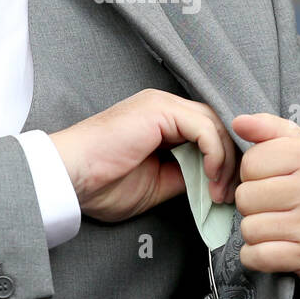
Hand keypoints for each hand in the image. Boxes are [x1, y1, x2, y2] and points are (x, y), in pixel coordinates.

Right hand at [49, 89, 237, 222]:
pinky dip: (214, 154)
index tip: (225, 191)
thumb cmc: (101, 184)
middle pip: (216, 125)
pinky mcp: (159, 110)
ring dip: (224, 161)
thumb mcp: (158, 184)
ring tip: (219, 191)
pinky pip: (203, 127)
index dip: (223, 160)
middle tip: (229, 193)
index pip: (207, 132)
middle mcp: (164, 108)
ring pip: (214, 124)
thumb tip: (215, 181)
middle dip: (230, 160)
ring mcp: (161, 105)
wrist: (69, 178)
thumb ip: (187, 176)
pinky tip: (210, 177)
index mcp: (161, 122)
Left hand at [230, 113, 299, 283]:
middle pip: (245, 196)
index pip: (251, 162)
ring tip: (276, 225)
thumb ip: (269, 129)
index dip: (252, 173)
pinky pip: (257, 256)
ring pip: (249, 228)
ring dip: (255, 230)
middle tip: (274, 206)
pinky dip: (256, 256)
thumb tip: (239, 122)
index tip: (271, 179)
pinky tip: (274, 246)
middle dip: (252, 204)